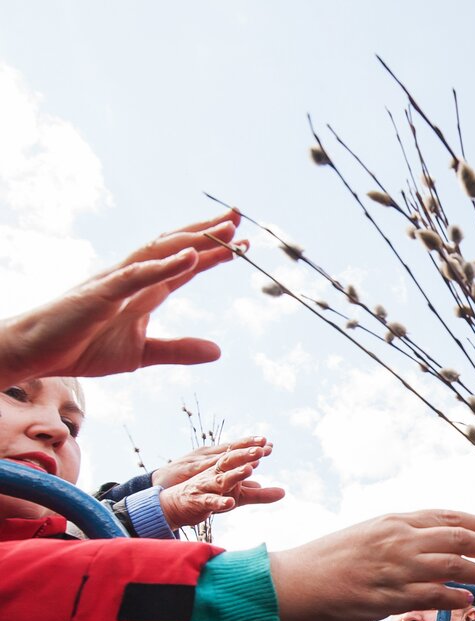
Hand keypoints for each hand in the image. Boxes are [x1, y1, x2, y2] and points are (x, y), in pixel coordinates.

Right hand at [0, 209, 244, 383]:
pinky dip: (165, 265)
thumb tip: (218, 351)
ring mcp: (117, 281)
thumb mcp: (141, 354)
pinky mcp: (101, 293)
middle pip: (177, 247)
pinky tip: (190, 257)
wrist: (36, 353)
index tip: (244, 244)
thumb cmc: (82, 348)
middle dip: (208, 233)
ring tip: (224, 229)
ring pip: (160, 252)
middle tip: (239, 218)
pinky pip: (137, 275)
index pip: (187, 265)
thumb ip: (179, 349)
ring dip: (194, 240)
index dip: (215, 253)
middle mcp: (134, 277)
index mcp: (145, 290)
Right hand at [158, 446, 284, 529]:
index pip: (238, 456)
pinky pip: (209, 501)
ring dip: (234, 475)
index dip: (252, 450)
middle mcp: (213, 474)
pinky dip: (219, 502)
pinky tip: (230, 503)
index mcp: (222, 469)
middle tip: (261, 449)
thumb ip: (258, 493)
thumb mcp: (237, 496)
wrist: (176, 506)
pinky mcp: (198, 501)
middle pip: (229, 461)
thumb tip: (282, 492)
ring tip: (249, 469)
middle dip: (245, 455)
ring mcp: (205, 486)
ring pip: (220, 479)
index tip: (268, 444)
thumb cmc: (209, 495)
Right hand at [269, 510, 474, 620]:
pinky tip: (468, 601)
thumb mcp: (370, 533)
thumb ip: (401, 535)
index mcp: (396, 521)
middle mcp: (400, 539)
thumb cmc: (331, 559)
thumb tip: (431, 541)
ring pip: (452, 565)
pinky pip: (433, 594)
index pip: (448, 516)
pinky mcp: (390, 595)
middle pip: (458, 537)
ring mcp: (396, 567)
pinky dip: (455, 597)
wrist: (297, 580)